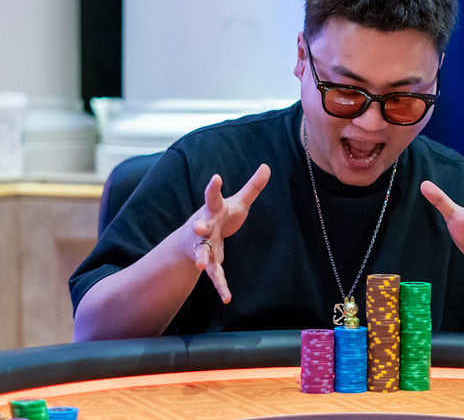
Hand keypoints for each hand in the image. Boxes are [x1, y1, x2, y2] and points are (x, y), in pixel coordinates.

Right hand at [189, 164, 270, 302]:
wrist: (196, 237)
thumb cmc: (222, 216)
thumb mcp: (238, 202)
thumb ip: (253, 187)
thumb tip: (267, 166)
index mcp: (213, 210)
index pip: (212, 196)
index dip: (213, 187)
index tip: (216, 177)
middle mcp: (205, 227)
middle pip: (201, 226)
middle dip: (199, 227)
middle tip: (197, 226)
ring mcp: (205, 246)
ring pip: (203, 252)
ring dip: (202, 258)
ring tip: (201, 265)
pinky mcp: (210, 262)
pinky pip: (215, 275)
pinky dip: (220, 286)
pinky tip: (226, 297)